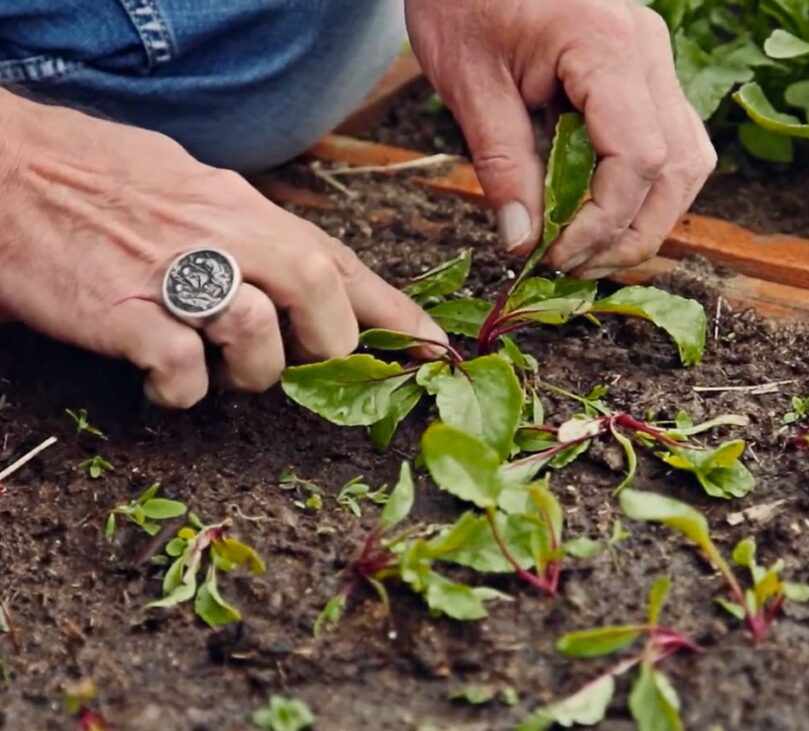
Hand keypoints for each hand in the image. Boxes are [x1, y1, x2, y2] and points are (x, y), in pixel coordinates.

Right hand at [0, 91, 445, 407]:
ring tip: (216, 367)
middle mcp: (219, 233)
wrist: (4, 164)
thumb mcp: (193, 185)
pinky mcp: (120, 313)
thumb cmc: (96, 176)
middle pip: (317, 292)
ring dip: (250, 370)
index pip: (339, 260)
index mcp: (242, 207)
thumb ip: (250, 230)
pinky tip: (161, 381)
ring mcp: (171, 272)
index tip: (435, 350)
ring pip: (257, 335)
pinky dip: (180, 391)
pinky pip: (180, 371)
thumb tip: (303, 272)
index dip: (394, 312)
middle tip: (303, 364)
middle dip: (325, 344)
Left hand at [406, 0, 716, 277]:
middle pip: (677, 168)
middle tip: (575, 266)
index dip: (603, 222)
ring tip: (588, 248)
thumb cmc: (462, 0)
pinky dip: (643, 188)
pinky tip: (597, 210)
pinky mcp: (646, 70)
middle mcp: (648, 50)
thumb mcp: (468, 85)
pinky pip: (669, 142)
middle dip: (633, 232)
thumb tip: (523, 242)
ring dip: (646, 216)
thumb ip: (503, 166)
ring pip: (686, 161)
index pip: (637, 159)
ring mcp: (654, 58)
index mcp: (606, 44)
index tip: (556, 256)